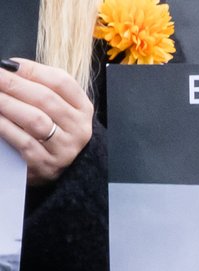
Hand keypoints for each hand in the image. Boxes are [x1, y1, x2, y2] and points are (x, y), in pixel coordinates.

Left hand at [0, 60, 93, 185]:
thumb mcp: (56, 107)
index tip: (9, 64)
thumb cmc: (51, 130)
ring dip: (7, 103)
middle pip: (46, 99)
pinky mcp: (46, 164)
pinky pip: (23, 141)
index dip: (33, 70)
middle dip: (14, 83)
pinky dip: (4, 126)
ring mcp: (65, 148)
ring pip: (35, 119)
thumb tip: (9, 68)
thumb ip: (39, 86)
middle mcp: (79, 128)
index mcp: (83, 108)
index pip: (61, 82)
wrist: (59, 168)